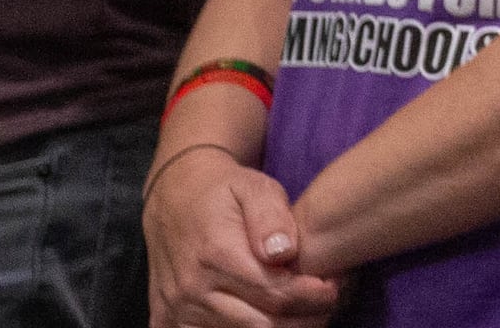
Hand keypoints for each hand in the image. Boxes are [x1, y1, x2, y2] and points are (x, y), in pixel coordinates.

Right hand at [144, 146, 338, 327]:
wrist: (174, 198)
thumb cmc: (224, 192)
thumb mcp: (254, 186)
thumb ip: (271, 217)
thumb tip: (284, 252)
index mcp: (216, 254)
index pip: (275, 294)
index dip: (311, 297)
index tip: (332, 288)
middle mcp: (192, 288)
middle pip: (262, 325)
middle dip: (302, 319)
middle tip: (324, 306)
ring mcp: (176, 308)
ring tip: (301, 311)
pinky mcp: (167, 320)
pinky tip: (266, 318)